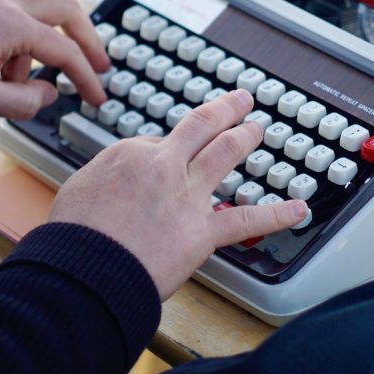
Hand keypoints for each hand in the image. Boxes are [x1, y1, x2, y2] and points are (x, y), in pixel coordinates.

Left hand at [0, 0, 109, 117]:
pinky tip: (4, 69)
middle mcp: (6, 3)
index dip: (87, 78)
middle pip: (67, 10)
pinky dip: (24, 40)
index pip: (65, 51)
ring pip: (42, 12)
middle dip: (88, 39)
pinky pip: (17, 16)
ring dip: (45, 46)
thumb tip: (46, 94)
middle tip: (97, 66)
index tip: (97, 99)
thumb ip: (22, 102)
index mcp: (11, 24)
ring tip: (17, 85)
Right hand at [48, 89, 309, 299]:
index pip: (158, 143)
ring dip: (246, 137)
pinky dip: (277, 214)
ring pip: (225, 153)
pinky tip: (299, 210)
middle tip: (240, 101)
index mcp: (131, 154)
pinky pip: (246, 220)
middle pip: (201, 127)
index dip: (165, 151)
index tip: (166, 159)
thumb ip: (105, 177)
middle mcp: (163, 165)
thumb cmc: (73, 239)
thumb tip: (118, 179)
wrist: (83, 271)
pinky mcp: (202, 231)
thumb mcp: (77, 189)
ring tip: (258, 129)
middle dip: (224, 111)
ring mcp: (187, 195)